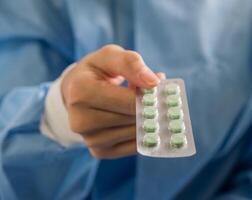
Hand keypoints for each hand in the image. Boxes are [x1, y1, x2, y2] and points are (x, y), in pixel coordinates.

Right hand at [61, 44, 164, 158]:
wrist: (76, 93)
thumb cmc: (97, 72)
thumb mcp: (110, 56)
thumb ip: (131, 63)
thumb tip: (154, 82)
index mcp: (81, 92)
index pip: (130, 101)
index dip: (151, 95)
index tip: (161, 87)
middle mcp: (80, 120)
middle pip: (134, 119)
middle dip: (151, 107)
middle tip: (158, 96)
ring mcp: (90, 140)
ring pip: (136, 134)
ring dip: (148, 120)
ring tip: (145, 106)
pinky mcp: (99, 152)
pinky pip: (134, 147)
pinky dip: (144, 134)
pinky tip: (141, 121)